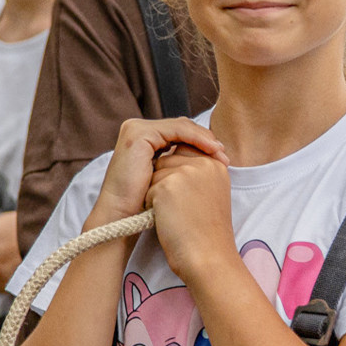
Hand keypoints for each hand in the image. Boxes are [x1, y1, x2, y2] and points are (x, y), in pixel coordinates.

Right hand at [91, 118, 228, 225]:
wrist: (122, 218)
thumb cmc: (143, 206)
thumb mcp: (166, 179)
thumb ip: (179, 164)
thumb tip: (211, 159)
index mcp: (142, 138)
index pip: (179, 134)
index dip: (202, 143)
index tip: (222, 159)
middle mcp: (137, 130)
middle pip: (180, 128)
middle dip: (205, 141)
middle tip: (224, 156)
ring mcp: (136, 129)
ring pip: (180, 127)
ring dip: (204, 139)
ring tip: (220, 153)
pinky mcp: (139, 134)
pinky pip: (176, 130)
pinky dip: (196, 138)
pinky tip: (211, 150)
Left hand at [147, 144, 235, 282]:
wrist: (209, 258)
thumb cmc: (206, 233)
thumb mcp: (210, 195)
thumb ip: (195, 174)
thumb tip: (170, 162)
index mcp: (215, 165)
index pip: (184, 152)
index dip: (175, 175)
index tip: (182, 198)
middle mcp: (203, 163)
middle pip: (166, 162)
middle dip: (165, 184)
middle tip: (181, 211)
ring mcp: (185, 172)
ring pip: (154, 174)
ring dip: (157, 195)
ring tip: (176, 216)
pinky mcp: (167, 185)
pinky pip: (148, 189)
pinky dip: (152, 207)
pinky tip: (168, 221)